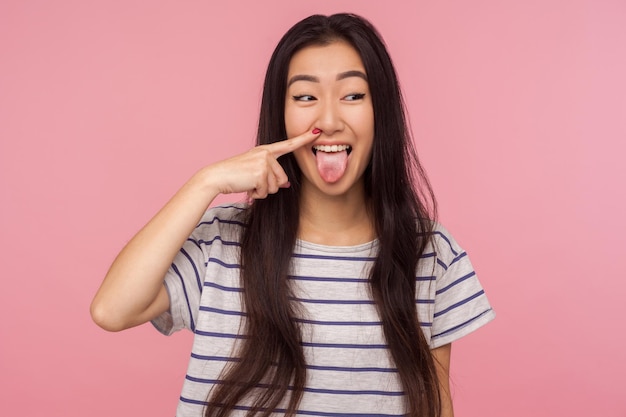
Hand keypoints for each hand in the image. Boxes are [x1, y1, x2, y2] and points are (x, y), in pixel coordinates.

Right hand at [203, 129, 320, 198]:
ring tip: (248, 184)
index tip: (317, 132)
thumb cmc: (235, 175)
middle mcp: (267, 154)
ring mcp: (264, 162)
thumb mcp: (255, 172)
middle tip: (252, 182)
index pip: (289, 144)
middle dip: (269, 187)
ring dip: (262, 191)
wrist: (218, 176)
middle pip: (282, 179)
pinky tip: (247, 187)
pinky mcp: (260, 173)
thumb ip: (271, 175)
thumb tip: (285, 185)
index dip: (304, 139)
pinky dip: (256, 194)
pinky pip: (266, 192)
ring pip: (275, 187)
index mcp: (266, 151)